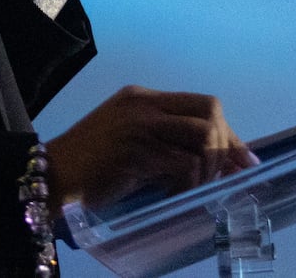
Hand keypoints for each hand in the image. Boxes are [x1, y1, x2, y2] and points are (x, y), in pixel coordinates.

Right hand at [45, 86, 257, 208]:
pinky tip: (174, 197)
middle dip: (225, 146)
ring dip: (208, 169)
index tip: (243, 159)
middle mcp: (144, 104)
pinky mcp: (135, 151)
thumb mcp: (129, 143)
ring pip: (202, 137)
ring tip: (194, 190)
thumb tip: (209, 162)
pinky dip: (188, 185)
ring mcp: (140, 125)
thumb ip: (163, 142)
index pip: (203, 103)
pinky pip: (183, 165)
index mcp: (143, 97)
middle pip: (210, 111)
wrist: (51, 177)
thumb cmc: (88, 166)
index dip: (229, 132)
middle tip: (226, 177)